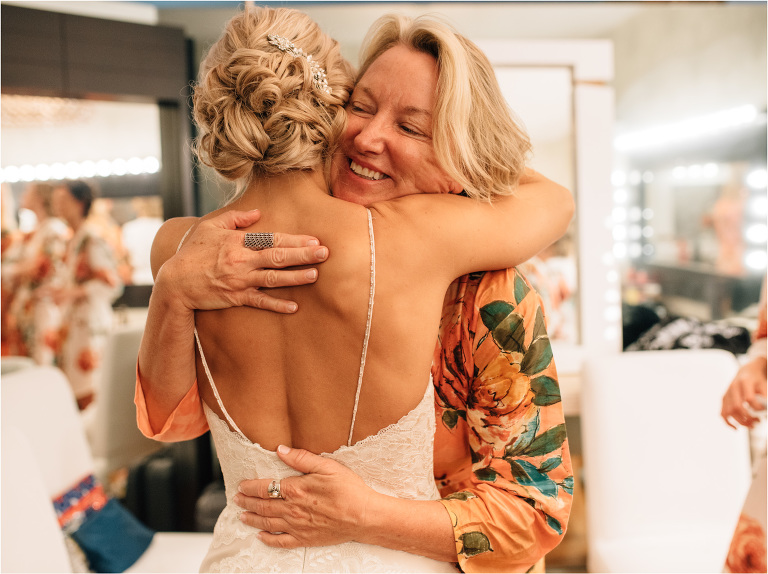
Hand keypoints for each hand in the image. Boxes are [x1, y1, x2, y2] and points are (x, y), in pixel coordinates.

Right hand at [157, 210, 328, 313]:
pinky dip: (277, 304)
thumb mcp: (210, 227)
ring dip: (295, 277)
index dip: (294, 240)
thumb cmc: (193, 252)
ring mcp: (239, 280)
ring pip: (272, 278)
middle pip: (277, 256)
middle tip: (324, 253)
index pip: (271, 239)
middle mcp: (241, 260)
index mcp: (237, 242)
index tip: (314, 240)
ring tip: (315, 275)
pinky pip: (259, 302)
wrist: (175, 282)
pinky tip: (294, 306)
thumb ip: (236, 218)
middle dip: (302, 255)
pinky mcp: (235, 297)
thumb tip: (258, 212)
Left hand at [235, 445, 373, 547]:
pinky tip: (261, 537)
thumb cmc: (349, 489)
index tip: (242, 485)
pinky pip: (281, 542)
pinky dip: (268, 540)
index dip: (251, 486)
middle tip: (237, 499)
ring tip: (242, 515)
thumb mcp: (327, 466)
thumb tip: (281, 450)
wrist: (364, 516)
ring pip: (268, 523)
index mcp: (296, 489)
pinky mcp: (305, 539)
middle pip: (263, 505)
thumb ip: (301, 458)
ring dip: (253, 519)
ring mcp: (297, 526)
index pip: (265, 487)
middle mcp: (292, 509)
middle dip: (247, 502)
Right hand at [721, 355, 766, 428]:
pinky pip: (723, 413)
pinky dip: (728, 422)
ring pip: (729, 411)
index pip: (749, 398)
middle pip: (737, 406)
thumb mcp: (764, 385)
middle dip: (748, 417)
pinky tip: (736, 428)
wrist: (746, 372)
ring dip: (740, 422)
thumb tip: (766, 410)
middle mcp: (733, 388)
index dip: (758, 408)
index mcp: (744, 382)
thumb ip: (765, 395)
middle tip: (758, 422)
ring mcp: (727, 393)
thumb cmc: (756, 379)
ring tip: (751, 425)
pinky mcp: (724, 399)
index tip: (764, 412)